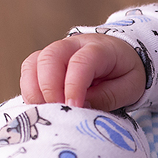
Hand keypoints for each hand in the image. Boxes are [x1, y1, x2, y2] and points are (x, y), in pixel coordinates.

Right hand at [19, 34, 144, 110]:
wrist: (121, 55)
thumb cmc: (126, 72)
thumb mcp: (129, 87)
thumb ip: (107, 97)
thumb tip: (81, 109)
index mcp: (99, 48)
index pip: (80, 63)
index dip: (73, 86)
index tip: (73, 107)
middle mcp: (73, 45)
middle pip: (50, 58)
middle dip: (49, 88)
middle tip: (59, 112)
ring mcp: (56, 51)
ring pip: (33, 64)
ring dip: (35, 91)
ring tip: (48, 112)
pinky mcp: (44, 62)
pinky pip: (28, 72)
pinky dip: (30, 91)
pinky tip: (43, 107)